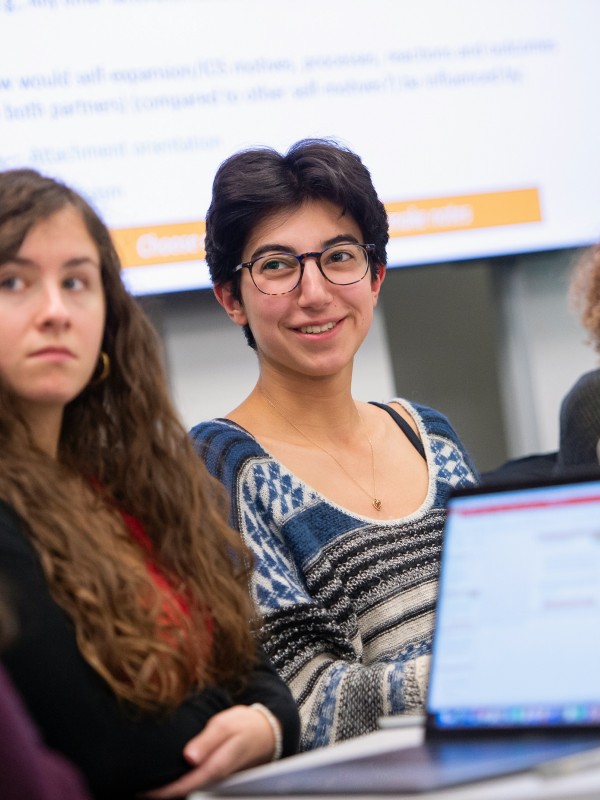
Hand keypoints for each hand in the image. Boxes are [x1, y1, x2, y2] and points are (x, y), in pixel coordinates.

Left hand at [140, 704, 276, 797]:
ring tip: (145, 782)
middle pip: (182, 792)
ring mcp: (213, 778)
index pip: (182, 786)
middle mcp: (213, 778)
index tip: (141, 790)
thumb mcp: (226, 726)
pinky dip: (177, 782)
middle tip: (135, 786)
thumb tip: (189, 756)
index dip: (161, 791)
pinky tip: (166, 775)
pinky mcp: (213, 773)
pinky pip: (192, 782)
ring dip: (167, 788)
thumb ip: (208, 741)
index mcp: (215, 767)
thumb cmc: (245, 726)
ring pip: (186, 788)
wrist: (266, 732)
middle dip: (160, 792)